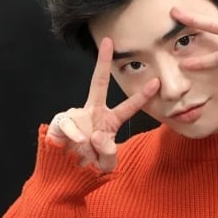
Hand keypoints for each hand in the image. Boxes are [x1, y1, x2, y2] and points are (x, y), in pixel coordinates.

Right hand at [46, 38, 159, 172]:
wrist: (63, 176)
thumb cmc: (87, 167)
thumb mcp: (106, 164)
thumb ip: (109, 154)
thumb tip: (98, 137)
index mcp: (109, 121)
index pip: (128, 106)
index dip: (142, 95)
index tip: (156, 82)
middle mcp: (93, 113)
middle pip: (99, 82)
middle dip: (103, 61)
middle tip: (108, 42)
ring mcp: (76, 116)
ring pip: (83, 117)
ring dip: (87, 139)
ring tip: (86, 152)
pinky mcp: (60, 122)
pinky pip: (69, 124)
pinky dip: (74, 135)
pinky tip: (78, 143)